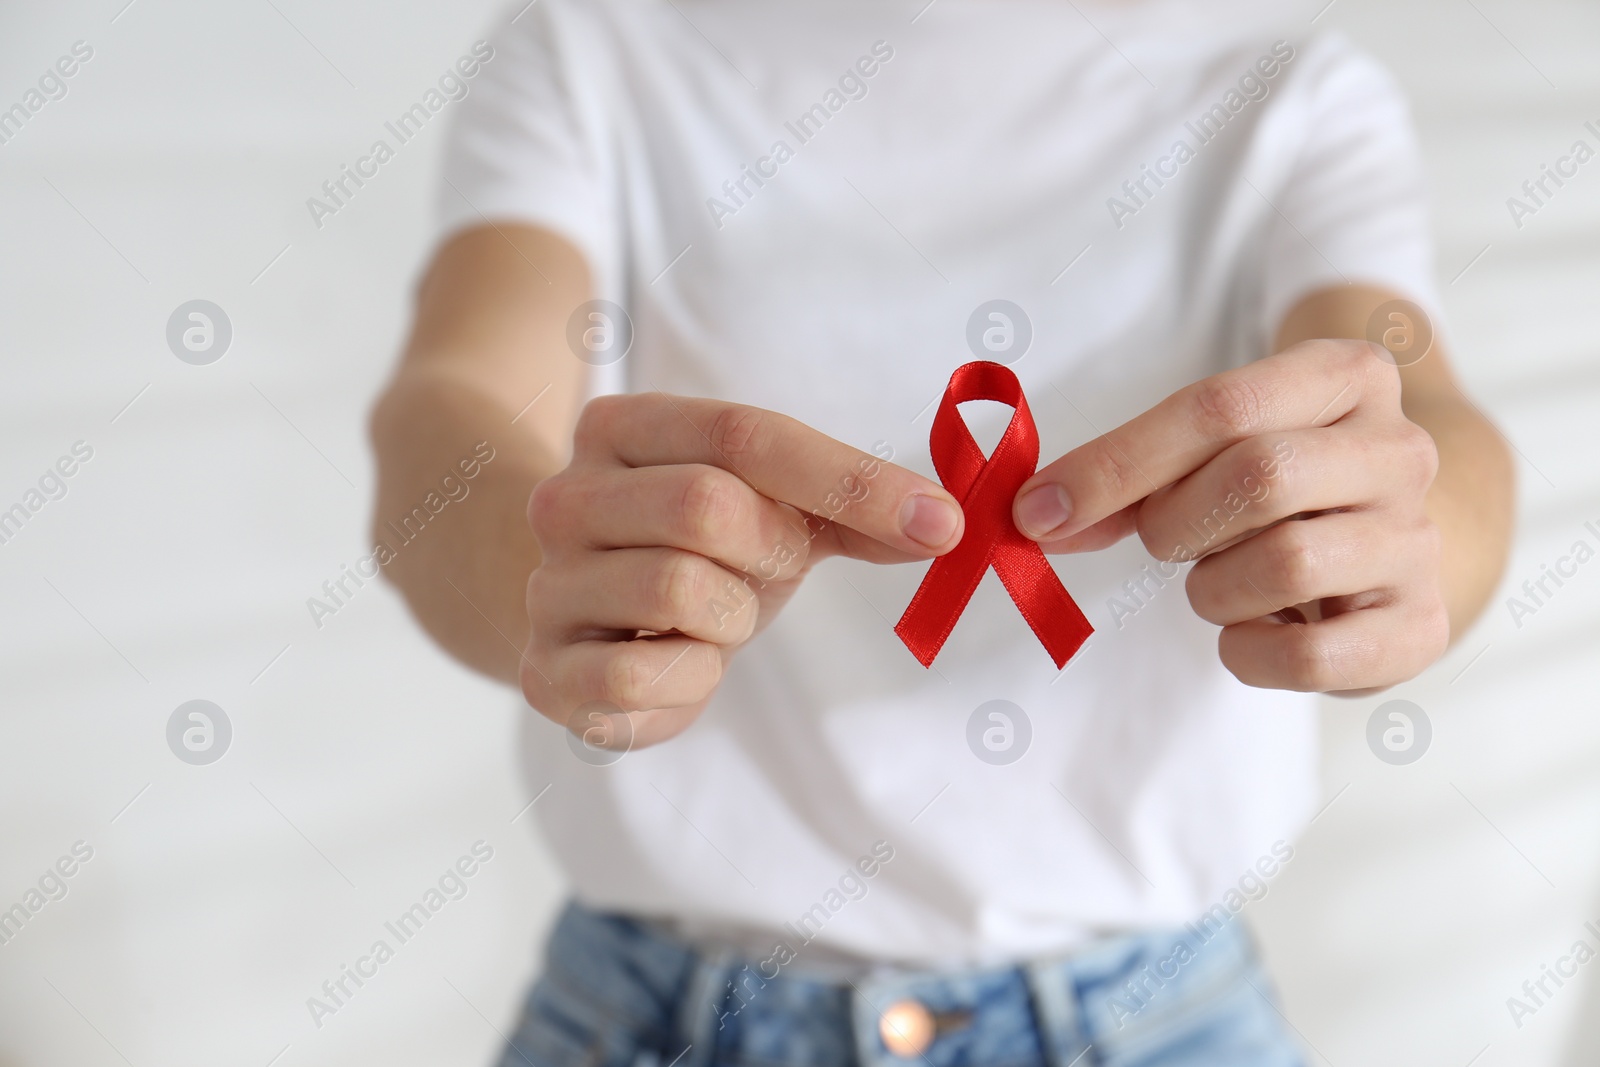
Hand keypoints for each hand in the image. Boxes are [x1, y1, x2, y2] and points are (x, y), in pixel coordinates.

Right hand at [522, 393, 963, 746]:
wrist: (581, 615)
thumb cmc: (693, 549)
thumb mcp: (771, 506)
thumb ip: (854, 507)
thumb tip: (943, 522)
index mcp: (623, 428)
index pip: (746, 436)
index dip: (851, 479)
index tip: (939, 521)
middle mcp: (567, 496)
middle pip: (707, 505)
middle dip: (770, 551)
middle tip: (767, 570)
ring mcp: (546, 585)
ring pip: (678, 590)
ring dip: (731, 620)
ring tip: (714, 618)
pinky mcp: (542, 671)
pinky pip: (640, 679)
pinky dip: (691, 682)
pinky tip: (684, 666)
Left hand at [1012, 340, 1447, 693]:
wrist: (1383, 545)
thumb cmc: (1274, 489)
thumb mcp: (1207, 450)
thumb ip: (1125, 474)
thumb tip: (1036, 515)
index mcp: (1345, 375)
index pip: (1220, 407)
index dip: (1117, 464)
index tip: (1039, 510)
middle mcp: (1399, 450)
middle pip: (1259, 476)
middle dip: (1176, 523)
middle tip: (1165, 541)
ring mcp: (1418, 539)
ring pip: (1286, 564)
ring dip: (1213, 589)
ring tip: (1221, 580)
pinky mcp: (1421, 626)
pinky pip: (1310, 656)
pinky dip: (1250, 652)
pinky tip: (1253, 629)